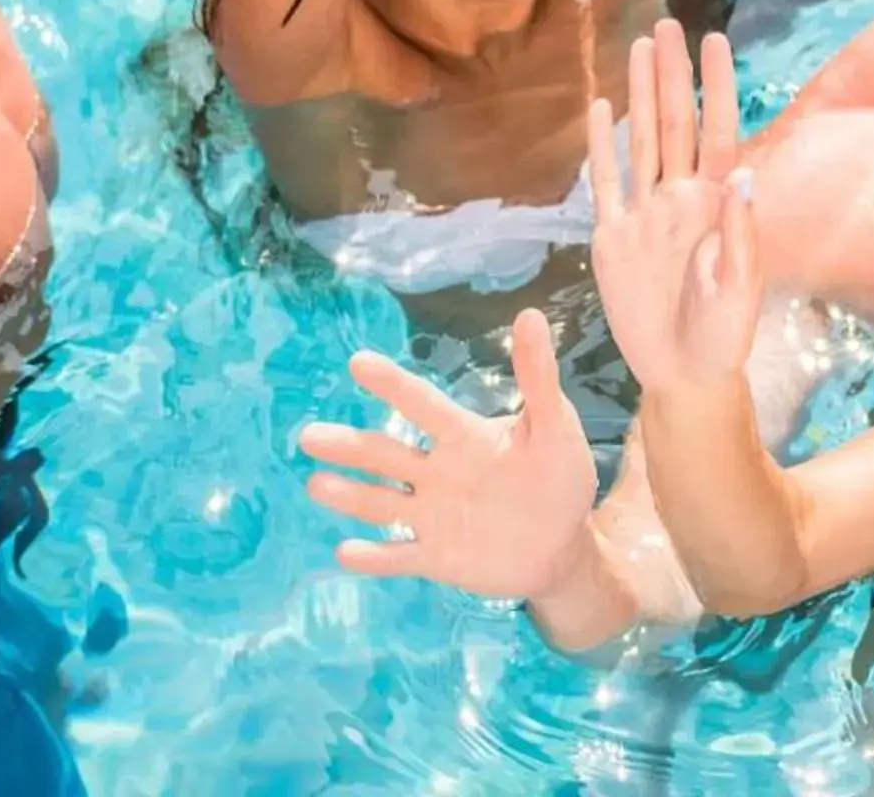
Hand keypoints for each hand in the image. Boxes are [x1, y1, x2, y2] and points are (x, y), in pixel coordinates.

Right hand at [297, 308, 597, 599]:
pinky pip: (400, 556)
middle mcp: (438, 473)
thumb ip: (539, 378)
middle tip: (310, 435)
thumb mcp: (555, 428)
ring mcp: (433, 516)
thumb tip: (532, 316)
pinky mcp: (437, 557)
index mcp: (463, 438)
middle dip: (349, 445)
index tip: (359, 362)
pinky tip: (344, 552)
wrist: (563, 547)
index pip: (423, 405)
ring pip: (381, 503)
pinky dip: (374, 556)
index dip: (393, 385)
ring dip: (350, 495)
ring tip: (316, 483)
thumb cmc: (558, 480)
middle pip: (386, 455)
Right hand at [589, 20, 761, 399]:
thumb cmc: (725, 337)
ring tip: (637, 48)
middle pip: (675, 122)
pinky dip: (602, 146)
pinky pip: (606, 183)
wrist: (684, 375)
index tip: (714, 40)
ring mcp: (647, 214)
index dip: (716, 86)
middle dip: (671, 73)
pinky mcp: (614, 238)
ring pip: (641, 140)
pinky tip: (599, 109)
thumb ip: (742, 234)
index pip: (719, 131)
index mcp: (719, 204)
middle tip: (666, 24)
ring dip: (639, 94)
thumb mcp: (741, 290)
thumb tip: (746, 176)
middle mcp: (682, 198)